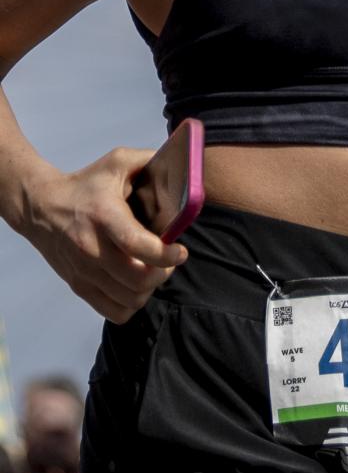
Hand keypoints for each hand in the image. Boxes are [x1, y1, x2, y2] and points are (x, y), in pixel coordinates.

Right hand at [20, 147, 186, 322]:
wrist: (41, 206)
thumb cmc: (86, 184)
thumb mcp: (117, 162)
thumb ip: (150, 160)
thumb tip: (183, 166)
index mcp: (105, 216)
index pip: (137, 245)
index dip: (165, 255)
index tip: (180, 251)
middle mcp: (92, 248)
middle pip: (138, 280)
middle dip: (163, 273)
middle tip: (169, 260)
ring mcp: (84, 271)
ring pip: (130, 299)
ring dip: (150, 289)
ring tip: (153, 270)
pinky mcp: (79, 286)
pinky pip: (114, 312)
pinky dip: (132, 304)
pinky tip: (134, 285)